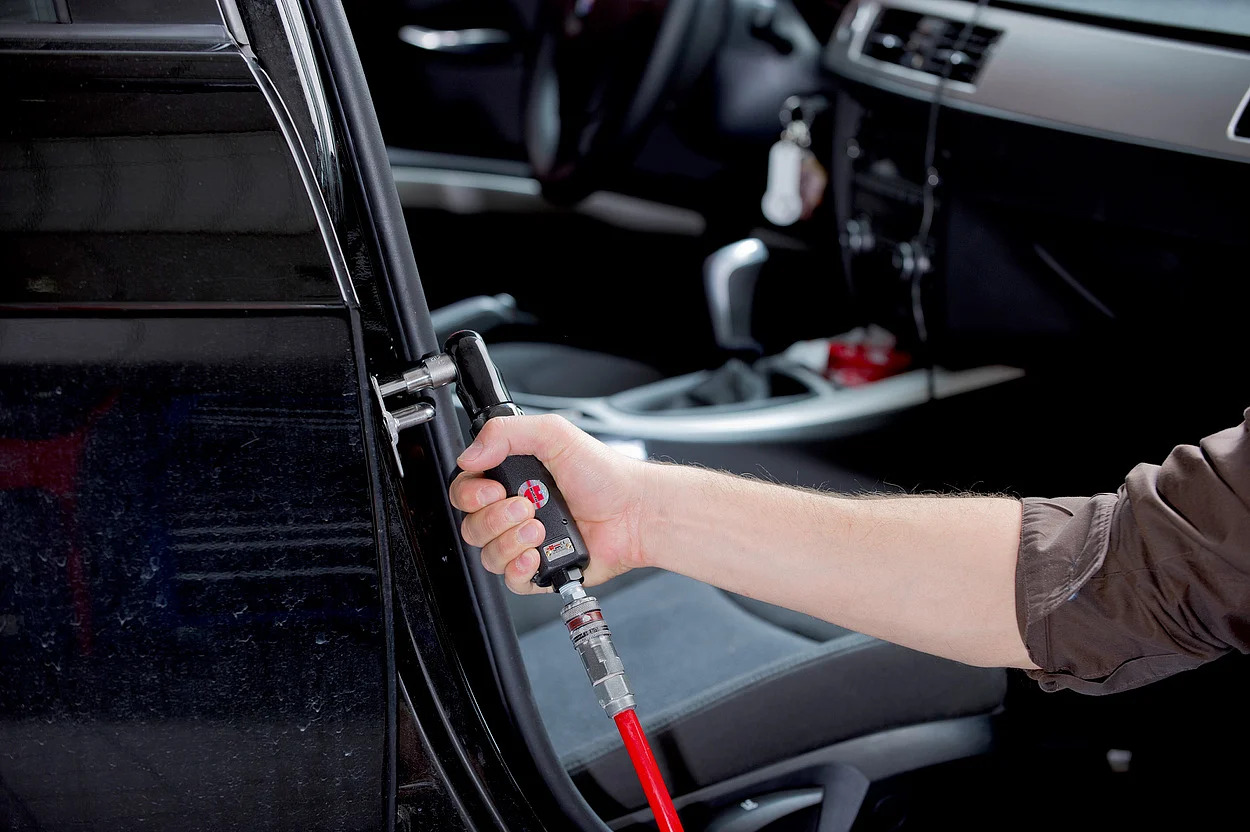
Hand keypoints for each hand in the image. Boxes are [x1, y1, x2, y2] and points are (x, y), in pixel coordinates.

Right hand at [449, 414, 651, 593]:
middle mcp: (515, 511)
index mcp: (513, 478)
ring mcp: (526, 542)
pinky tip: (537, 553)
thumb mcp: (554, 434)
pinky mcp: (541, 570)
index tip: (492, 489)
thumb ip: (506, 433)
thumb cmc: (605, 475)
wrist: (636, 512)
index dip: (470, 493)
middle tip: (525, 506)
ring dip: (509, 541)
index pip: (465, 491)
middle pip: (472, 525)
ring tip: (540, 529)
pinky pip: (511, 581)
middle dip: (494, 518)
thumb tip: (470, 455)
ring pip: (488, 554)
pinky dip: (519, 568)